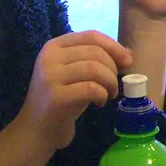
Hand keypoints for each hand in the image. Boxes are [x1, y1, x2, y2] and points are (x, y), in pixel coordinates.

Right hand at [18, 30, 133, 149]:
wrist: (37, 129)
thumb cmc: (62, 99)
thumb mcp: (77, 74)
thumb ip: (97, 59)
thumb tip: (128, 53)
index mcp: (54, 46)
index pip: (91, 35)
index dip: (114, 47)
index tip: (127, 61)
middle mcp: (49, 57)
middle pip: (95, 52)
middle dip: (113, 68)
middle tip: (113, 85)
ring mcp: (50, 76)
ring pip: (95, 68)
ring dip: (110, 82)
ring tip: (109, 94)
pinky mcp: (56, 97)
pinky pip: (91, 88)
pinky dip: (102, 94)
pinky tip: (100, 103)